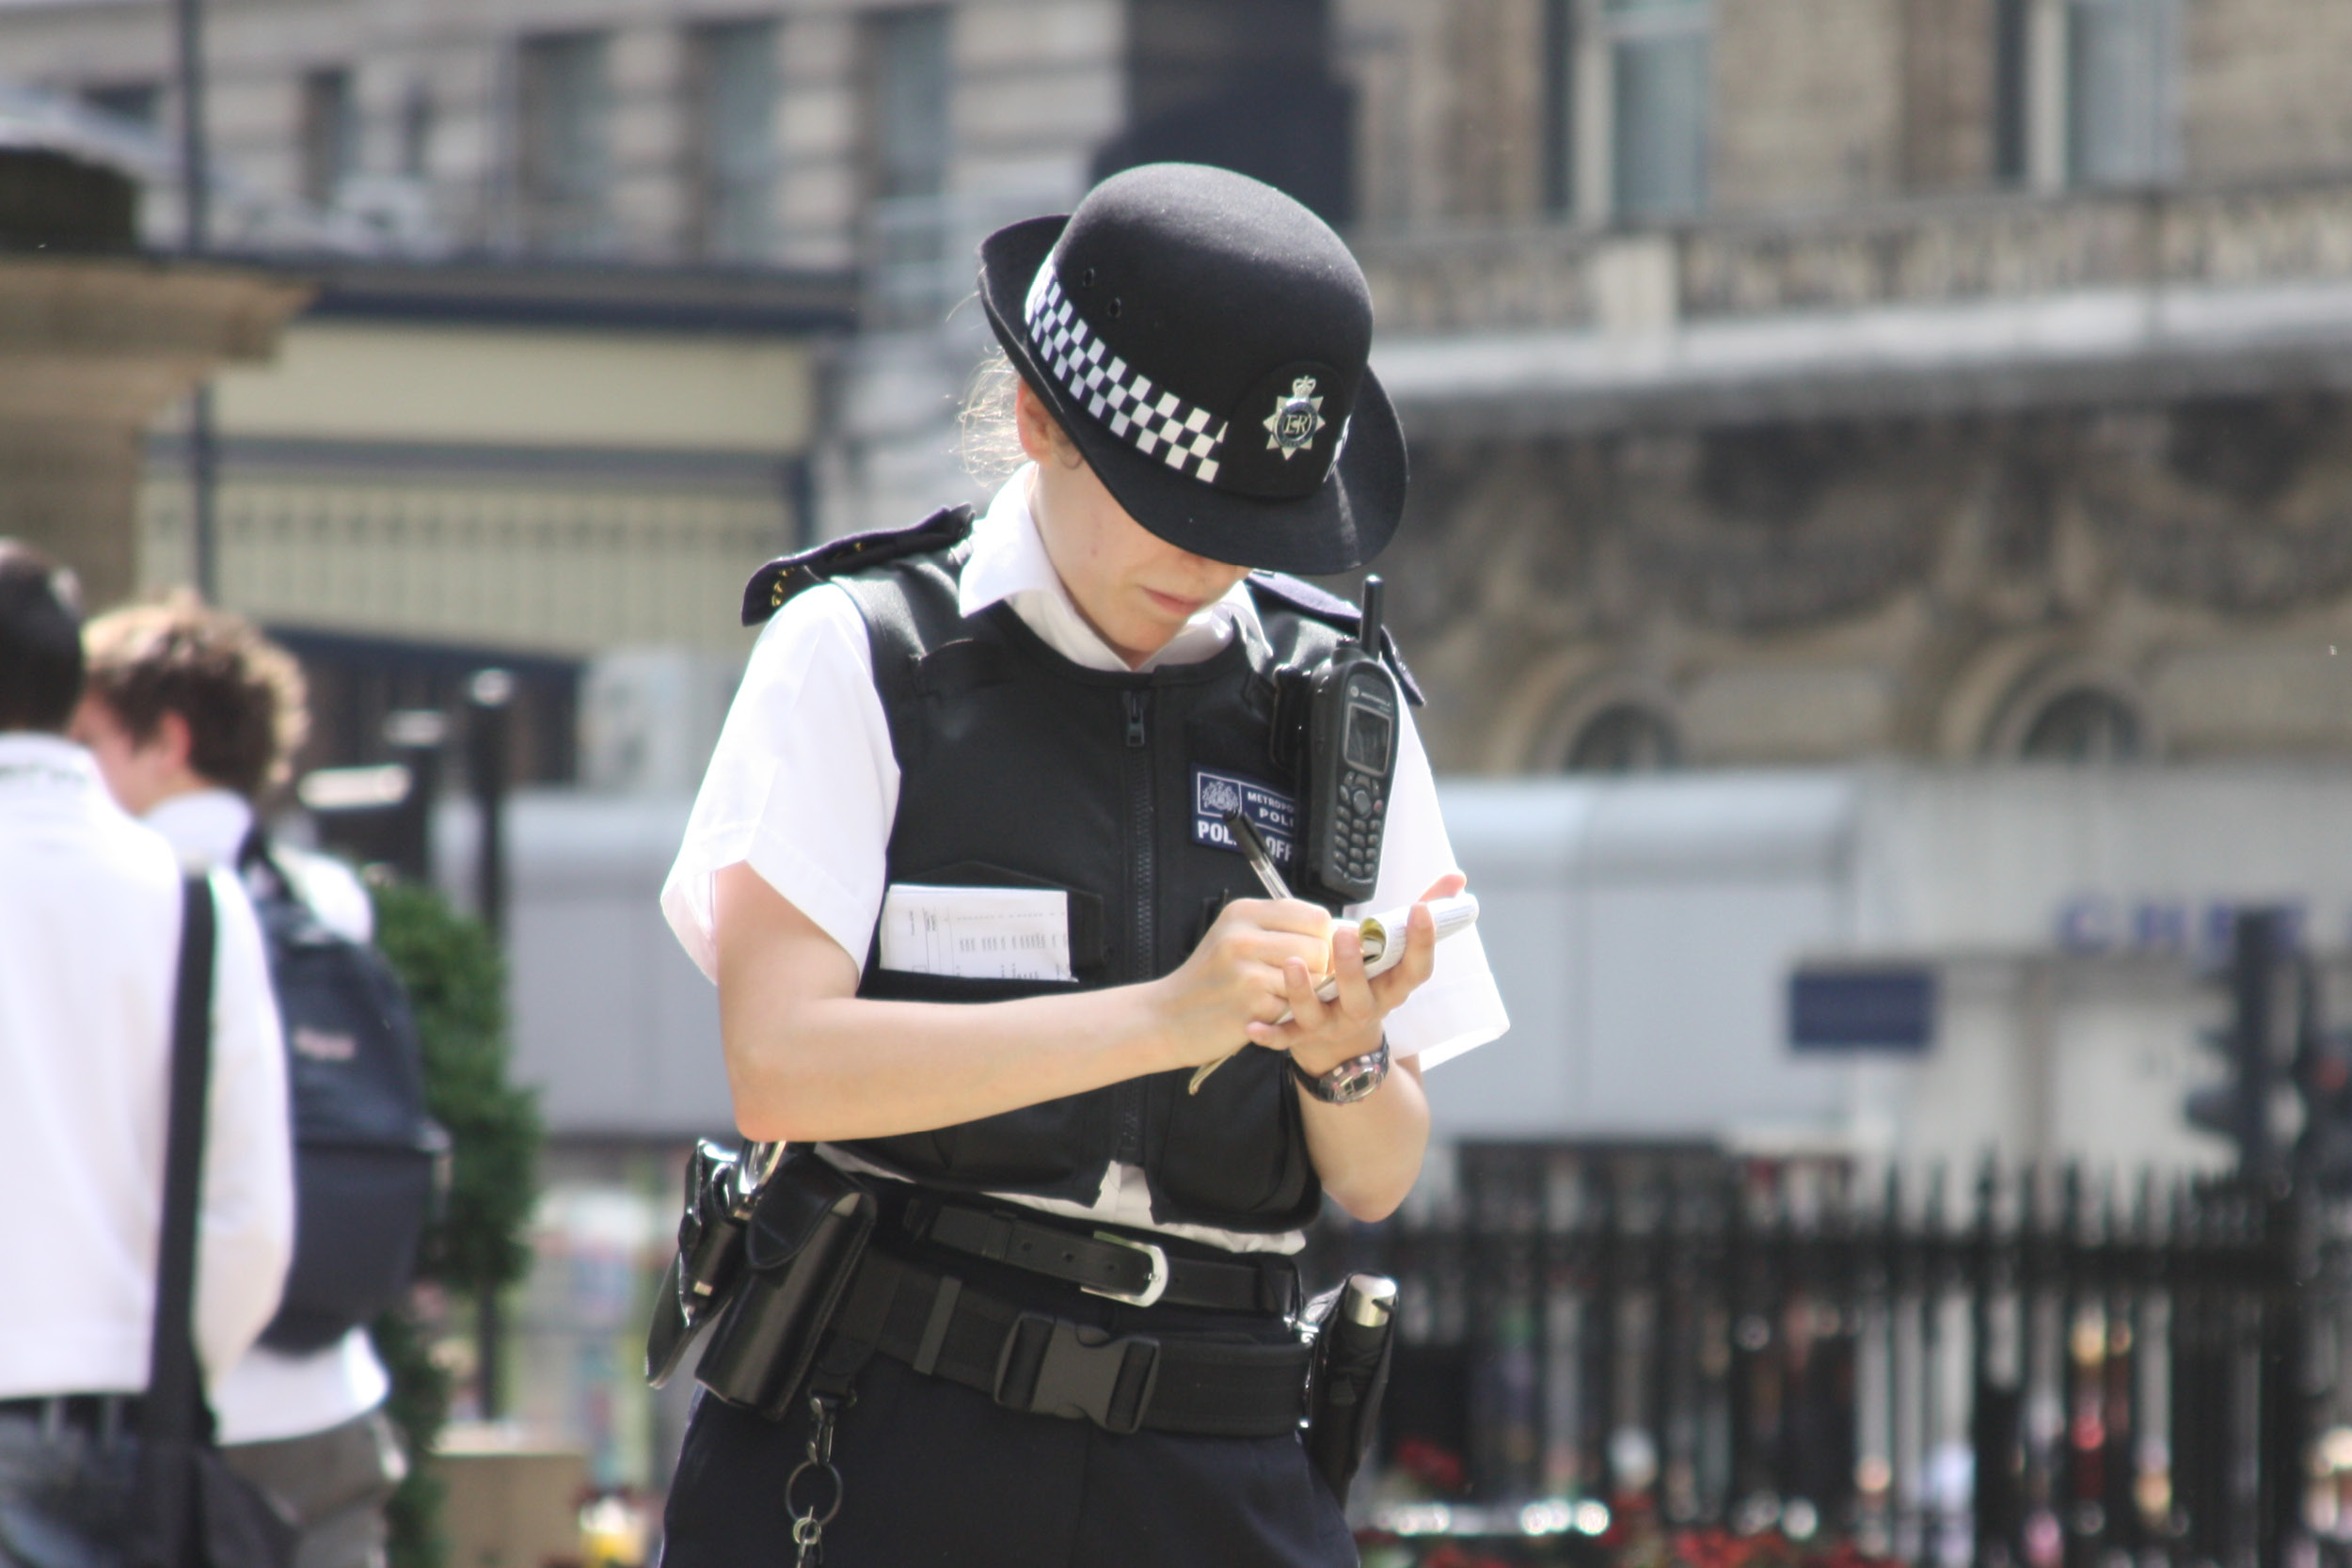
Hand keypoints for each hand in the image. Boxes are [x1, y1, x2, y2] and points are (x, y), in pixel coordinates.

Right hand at [1147, 896, 1339, 1069]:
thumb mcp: (1236, 937)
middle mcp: (1243, 934)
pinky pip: (1295, 1005)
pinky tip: (1261, 1012)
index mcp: (1244, 912)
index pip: (1316, 916)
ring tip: (1274, 995)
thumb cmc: (1212, 979)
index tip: (1311, 954)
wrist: (1167, 1017)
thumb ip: (1282, 929)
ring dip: (1303, 992)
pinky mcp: (1251, 1002)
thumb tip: (1344, 931)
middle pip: (1320, 946)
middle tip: (1291, 981)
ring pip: (1313, 976)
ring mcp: (1246, 968)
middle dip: (1317, 968)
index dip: (1323, 939)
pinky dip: (1285, 1013)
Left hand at [1253, 872, 1466, 1076]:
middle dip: (1354, 967)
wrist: (1344, 1039)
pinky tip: (1252, 1026)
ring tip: (1290, 963)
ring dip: (1303, 992)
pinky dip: (1269, 1035)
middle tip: (1346, 933)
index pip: (1416, 970)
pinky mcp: (1302, 1036)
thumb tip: (1456, 878)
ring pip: (1318, 1014)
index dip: (1423, 943)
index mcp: (1392, 988)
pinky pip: (1284, 1039)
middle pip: (1362, 995)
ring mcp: (1332, 1025)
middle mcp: (1364, 1010)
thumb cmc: (1370, 981)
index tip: (1421, 911)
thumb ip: (1426, 912)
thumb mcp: (1396, 952)